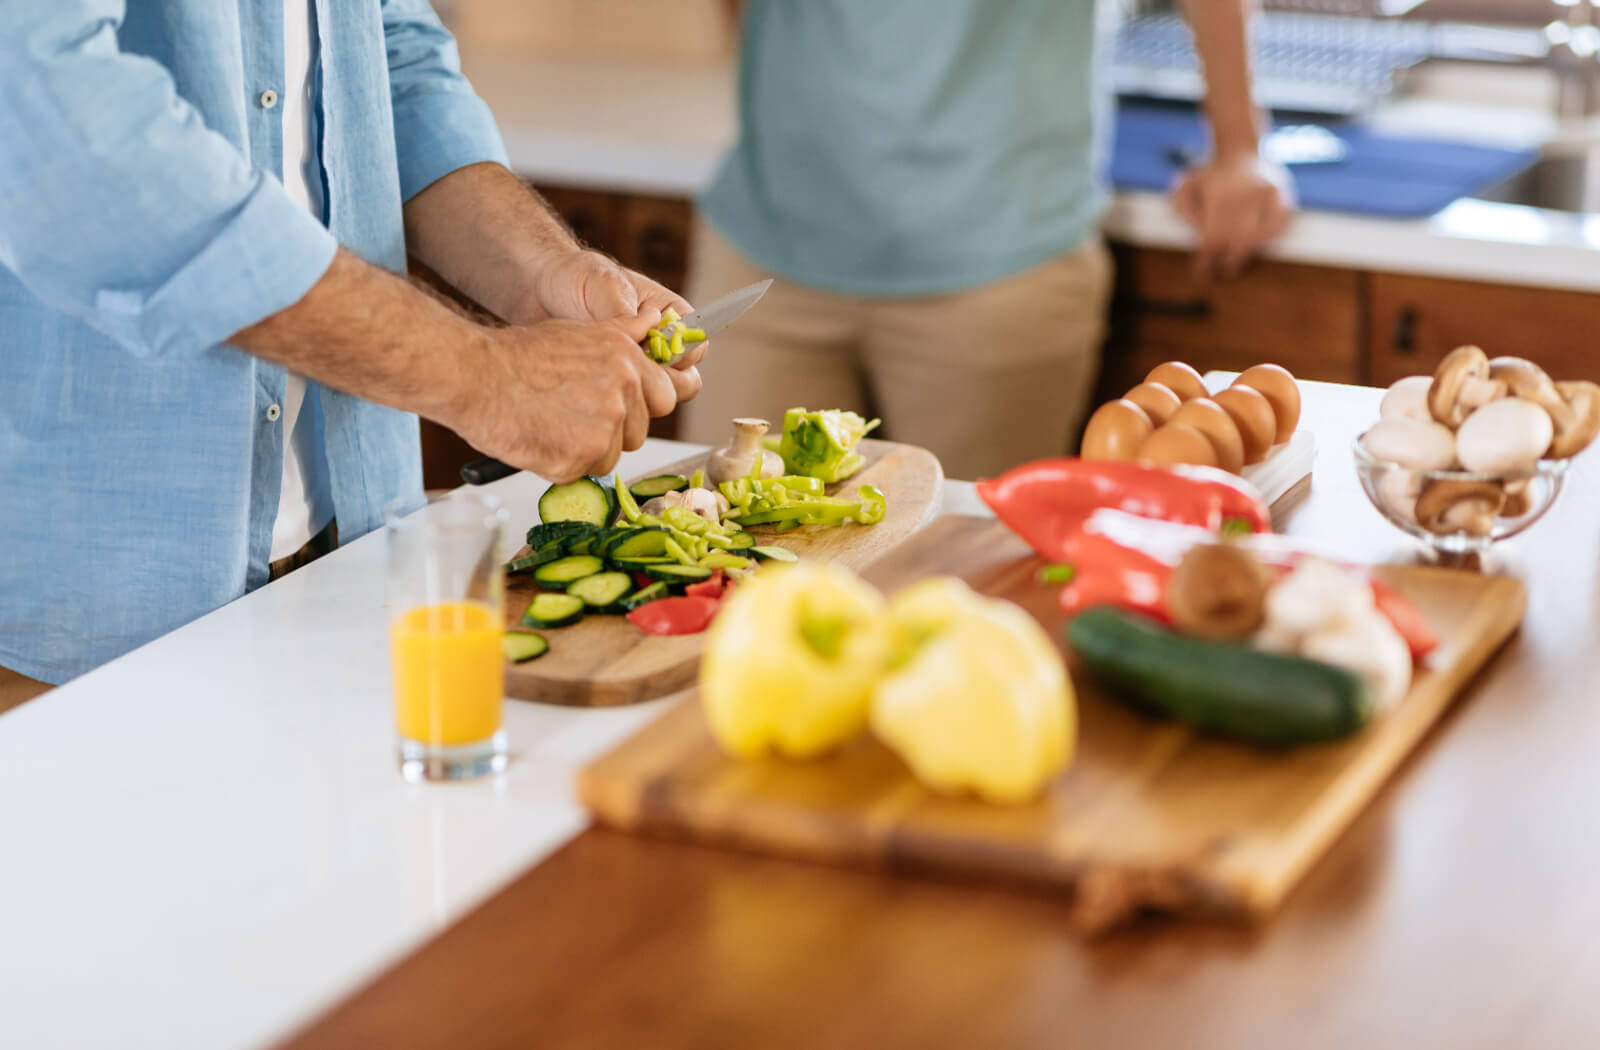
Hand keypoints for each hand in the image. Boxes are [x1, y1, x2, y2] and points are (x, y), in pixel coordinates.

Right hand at [445, 310, 680, 481]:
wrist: (474, 376)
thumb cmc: (519, 354)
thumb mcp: (580, 330)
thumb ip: (625, 332)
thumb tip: (656, 318)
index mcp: (628, 361)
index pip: (666, 397)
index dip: (641, 406)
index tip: (616, 405)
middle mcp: (623, 393)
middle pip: (639, 433)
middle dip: (614, 432)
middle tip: (574, 416)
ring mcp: (603, 429)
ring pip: (610, 457)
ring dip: (585, 450)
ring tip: (550, 423)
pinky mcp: (578, 460)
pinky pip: (581, 473)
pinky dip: (560, 464)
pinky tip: (538, 438)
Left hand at [510, 248, 704, 401]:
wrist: (536, 288)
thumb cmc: (576, 277)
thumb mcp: (605, 287)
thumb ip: (627, 316)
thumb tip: (643, 343)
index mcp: (671, 315)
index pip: (695, 346)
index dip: (679, 355)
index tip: (650, 350)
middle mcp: (660, 345)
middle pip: (683, 382)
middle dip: (658, 381)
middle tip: (624, 368)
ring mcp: (637, 368)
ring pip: (655, 399)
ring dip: (633, 392)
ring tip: (599, 370)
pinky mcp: (614, 385)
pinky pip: (626, 405)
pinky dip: (611, 398)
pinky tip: (586, 379)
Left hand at [1171, 152, 1293, 279]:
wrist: (1239, 149)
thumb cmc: (1210, 175)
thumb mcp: (1186, 186)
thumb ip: (1183, 209)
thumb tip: (1197, 233)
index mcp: (1219, 192)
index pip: (1213, 238)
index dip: (1207, 259)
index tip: (1202, 270)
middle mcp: (1245, 193)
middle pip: (1236, 241)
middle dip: (1226, 261)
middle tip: (1221, 271)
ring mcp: (1267, 194)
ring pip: (1256, 237)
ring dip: (1245, 254)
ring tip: (1234, 261)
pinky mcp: (1283, 195)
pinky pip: (1277, 227)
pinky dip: (1266, 240)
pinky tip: (1255, 244)